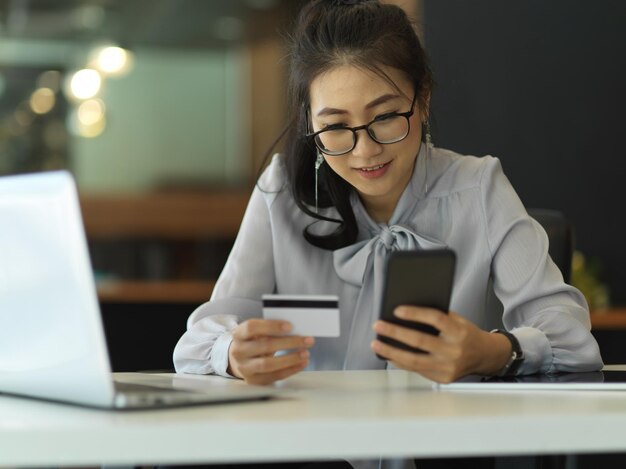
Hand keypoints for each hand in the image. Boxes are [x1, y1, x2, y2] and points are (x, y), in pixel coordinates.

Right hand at [228, 318, 314, 384]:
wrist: (239, 359)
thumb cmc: (253, 341)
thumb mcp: (256, 332)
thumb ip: (270, 329)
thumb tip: (295, 330)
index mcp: (238, 334)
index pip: (252, 328)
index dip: (271, 326)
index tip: (290, 326)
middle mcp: (238, 351)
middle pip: (264, 346)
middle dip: (289, 342)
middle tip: (307, 340)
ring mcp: (244, 368)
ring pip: (268, 364)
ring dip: (291, 358)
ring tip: (305, 353)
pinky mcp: (254, 380)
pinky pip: (274, 376)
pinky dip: (291, 370)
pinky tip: (302, 363)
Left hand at [371, 306, 510, 382]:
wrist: (485, 355)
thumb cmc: (466, 334)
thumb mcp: (457, 319)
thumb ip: (436, 316)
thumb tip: (404, 313)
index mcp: (459, 332)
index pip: (435, 319)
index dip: (415, 314)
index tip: (397, 310)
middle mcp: (454, 350)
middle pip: (420, 341)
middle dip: (395, 333)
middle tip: (378, 325)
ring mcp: (448, 367)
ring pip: (414, 360)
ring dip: (391, 351)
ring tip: (376, 343)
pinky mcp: (443, 379)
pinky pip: (417, 370)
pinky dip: (400, 362)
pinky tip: (388, 354)